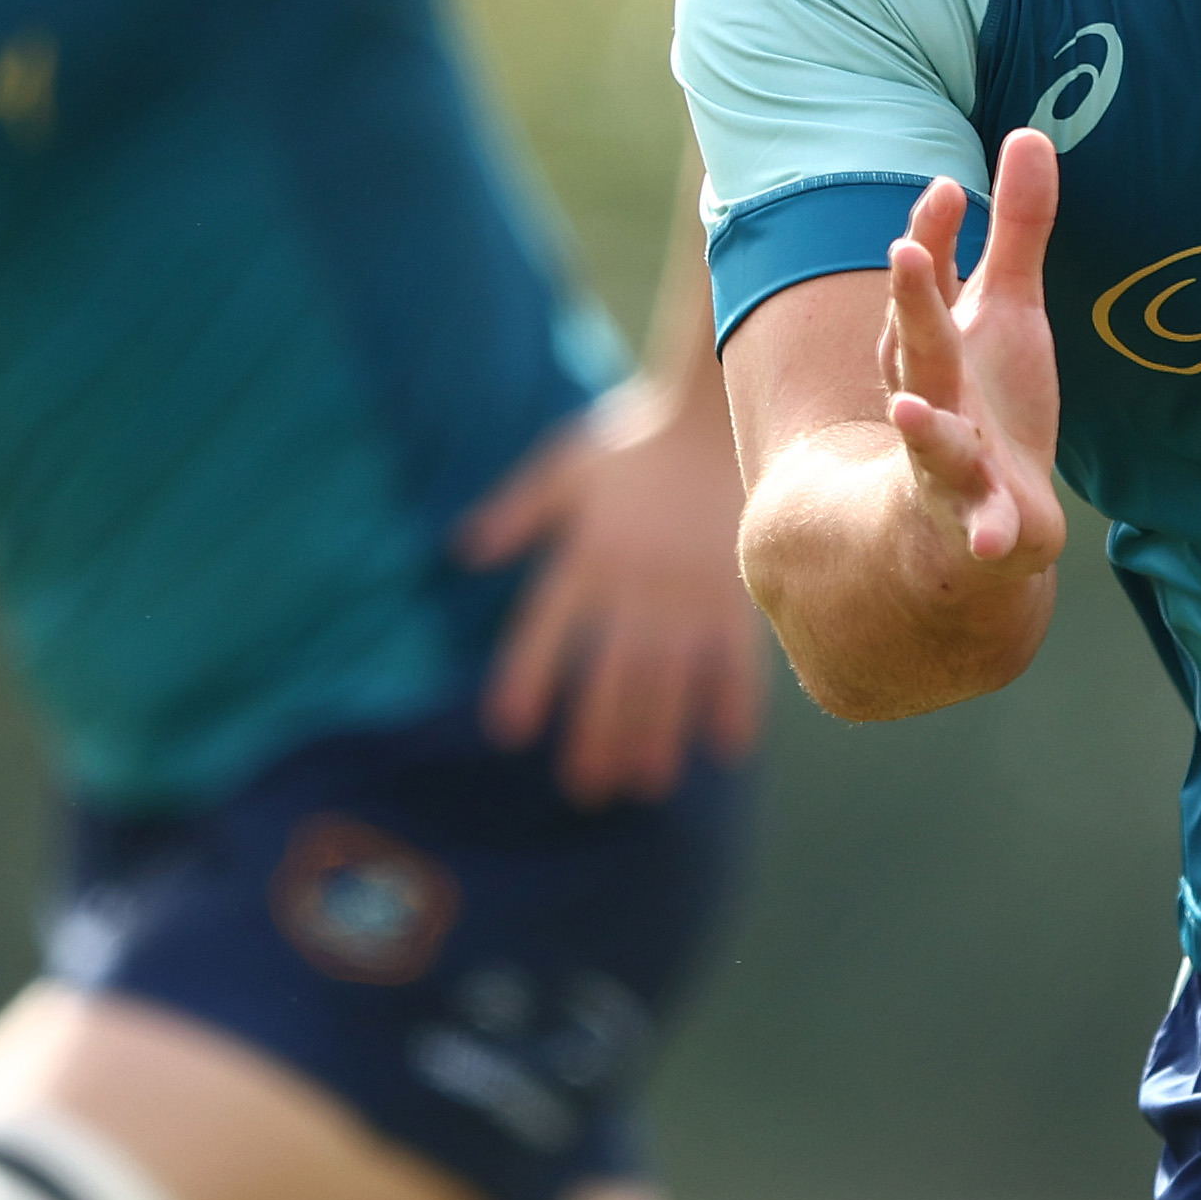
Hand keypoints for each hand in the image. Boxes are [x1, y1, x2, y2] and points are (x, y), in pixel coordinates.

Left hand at [459, 374, 769, 805]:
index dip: (526, 678)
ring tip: (645, 783)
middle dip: (597, 732)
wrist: (715, 412)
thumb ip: (516, 511)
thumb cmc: (634, 441)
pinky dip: (734, 702)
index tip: (510, 729)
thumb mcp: (565, 466)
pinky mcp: (734, 589)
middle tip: (585, 787)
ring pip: (668, 676)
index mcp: (586, 554)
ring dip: (657, 733)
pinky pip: (737, 655)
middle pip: (609, 671)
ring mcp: (687, 589)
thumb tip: (463, 550)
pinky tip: (728, 747)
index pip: (545, 628)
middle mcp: (634, 581)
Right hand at [881, 127, 1065, 581]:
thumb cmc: (986, 401)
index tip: (947, 186)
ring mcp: (950, 461)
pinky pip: (979, 525)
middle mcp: (931, 394)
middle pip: (920, 346)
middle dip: (913, 302)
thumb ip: (1019, 230)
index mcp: (933, 341)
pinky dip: (983, 530)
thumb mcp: (1006, 310)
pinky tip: (993, 538)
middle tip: (908, 250)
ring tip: (911, 411)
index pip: (929, 281)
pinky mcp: (979, 519)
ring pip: (934, 442)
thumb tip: (1029, 132)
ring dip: (924, 428)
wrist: (961, 525)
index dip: (936, 233)